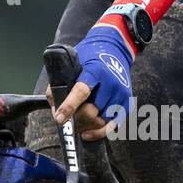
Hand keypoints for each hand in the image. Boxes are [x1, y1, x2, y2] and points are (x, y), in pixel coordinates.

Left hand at [51, 26, 133, 140]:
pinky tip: (87, 133)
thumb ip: (61, 83)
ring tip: (75, 124)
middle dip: (75, 119)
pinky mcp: (127, 103)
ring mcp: (121, 94)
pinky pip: (112, 126)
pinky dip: (98, 132)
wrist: (115, 49)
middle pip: (91, 111)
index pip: (81, 91)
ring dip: (85, 126)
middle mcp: (111, 83)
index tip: (59, 119)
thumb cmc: (89, 57)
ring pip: (100, 121)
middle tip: (65, 120)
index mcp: (95, 70)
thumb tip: (55, 108)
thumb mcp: (72, 62)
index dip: (69, 106)